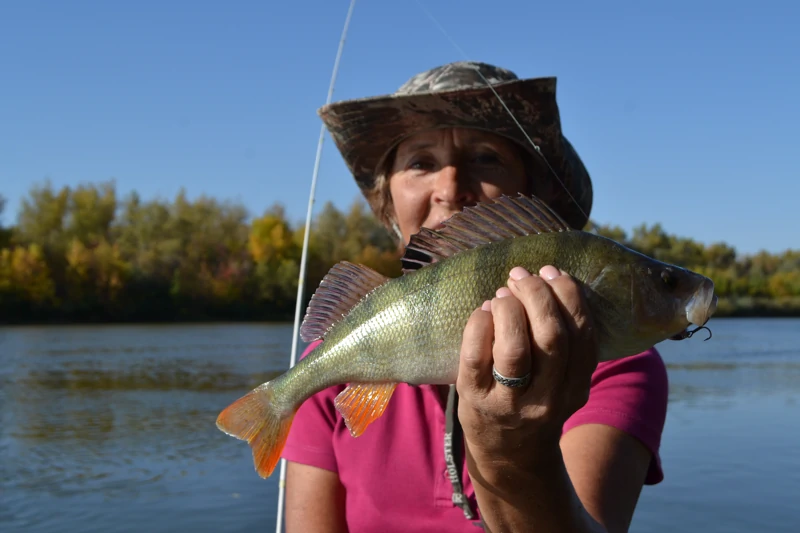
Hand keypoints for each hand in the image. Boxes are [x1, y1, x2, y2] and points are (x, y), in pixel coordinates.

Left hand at [456, 265, 598, 481]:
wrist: (507, 455)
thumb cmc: (534, 401)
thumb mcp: (563, 383)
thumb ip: (567, 344)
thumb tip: (551, 279)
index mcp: (575, 388)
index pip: (582, 335)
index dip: (569, 296)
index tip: (554, 272)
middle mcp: (547, 398)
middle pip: (551, 337)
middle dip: (538, 295)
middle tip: (523, 275)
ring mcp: (509, 402)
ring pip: (515, 348)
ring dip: (510, 309)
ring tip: (504, 293)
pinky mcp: (474, 400)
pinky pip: (475, 357)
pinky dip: (479, 325)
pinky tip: (483, 311)